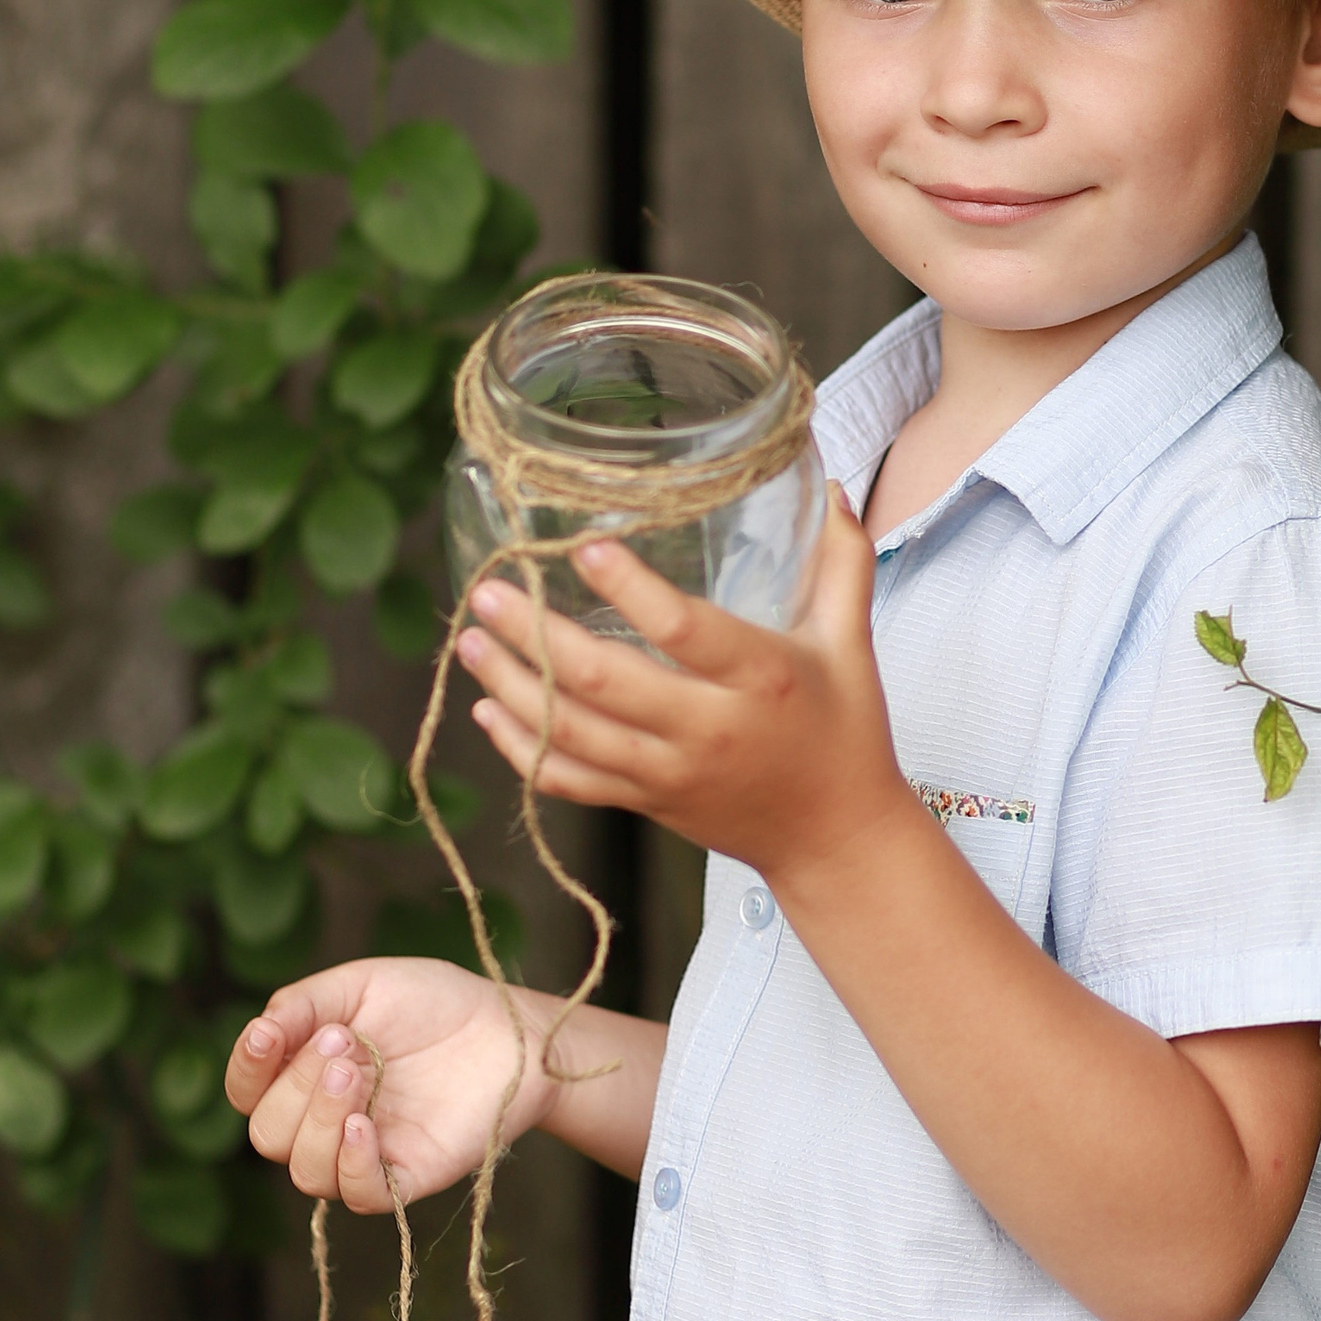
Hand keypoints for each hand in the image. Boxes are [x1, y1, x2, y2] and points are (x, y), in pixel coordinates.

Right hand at [224, 956, 559, 1213]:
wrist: (508, 1026)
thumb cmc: (434, 1003)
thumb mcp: (363, 984)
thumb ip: (303, 1004)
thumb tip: (257, 1031)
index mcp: (306, 1074)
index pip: (247, 1091)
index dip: (246, 1069)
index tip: (269, 1035)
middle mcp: (326, 1120)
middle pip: (269, 1134)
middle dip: (294, 1087)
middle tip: (342, 1042)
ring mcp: (365, 1152)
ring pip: (305, 1171)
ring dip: (318, 1121)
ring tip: (356, 1072)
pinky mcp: (406, 1176)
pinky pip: (359, 1195)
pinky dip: (351, 1164)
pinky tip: (362, 1124)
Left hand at [457, 485, 917, 893]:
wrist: (834, 837)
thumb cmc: (844, 728)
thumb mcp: (852, 641)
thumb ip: (843, 561)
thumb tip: (832, 483)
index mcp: (761, 678)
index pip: (685, 631)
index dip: (631, 589)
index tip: (584, 547)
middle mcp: (708, 729)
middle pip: (606, 684)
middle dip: (536, 638)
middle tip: (490, 590)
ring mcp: (670, 773)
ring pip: (572, 734)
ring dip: (512, 686)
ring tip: (469, 638)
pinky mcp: (646, 803)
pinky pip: (569, 781)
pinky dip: (521, 749)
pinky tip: (486, 709)